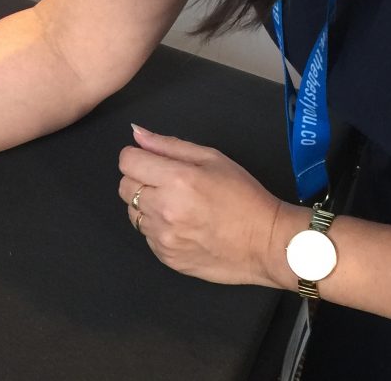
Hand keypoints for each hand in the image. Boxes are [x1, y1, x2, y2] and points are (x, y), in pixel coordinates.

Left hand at [118, 124, 289, 286]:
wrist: (265, 243)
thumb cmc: (243, 196)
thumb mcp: (212, 159)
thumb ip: (169, 145)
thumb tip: (137, 133)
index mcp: (176, 180)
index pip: (127, 161)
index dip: (137, 157)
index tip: (152, 161)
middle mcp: (163, 209)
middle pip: (125, 187)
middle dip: (141, 180)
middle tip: (169, 184)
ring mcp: (163, 237)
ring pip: (133, 212)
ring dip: (148, 205)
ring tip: (178, 206)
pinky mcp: (166, 257)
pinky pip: (146, 236)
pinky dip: (158, 228)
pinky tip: (183, 226)